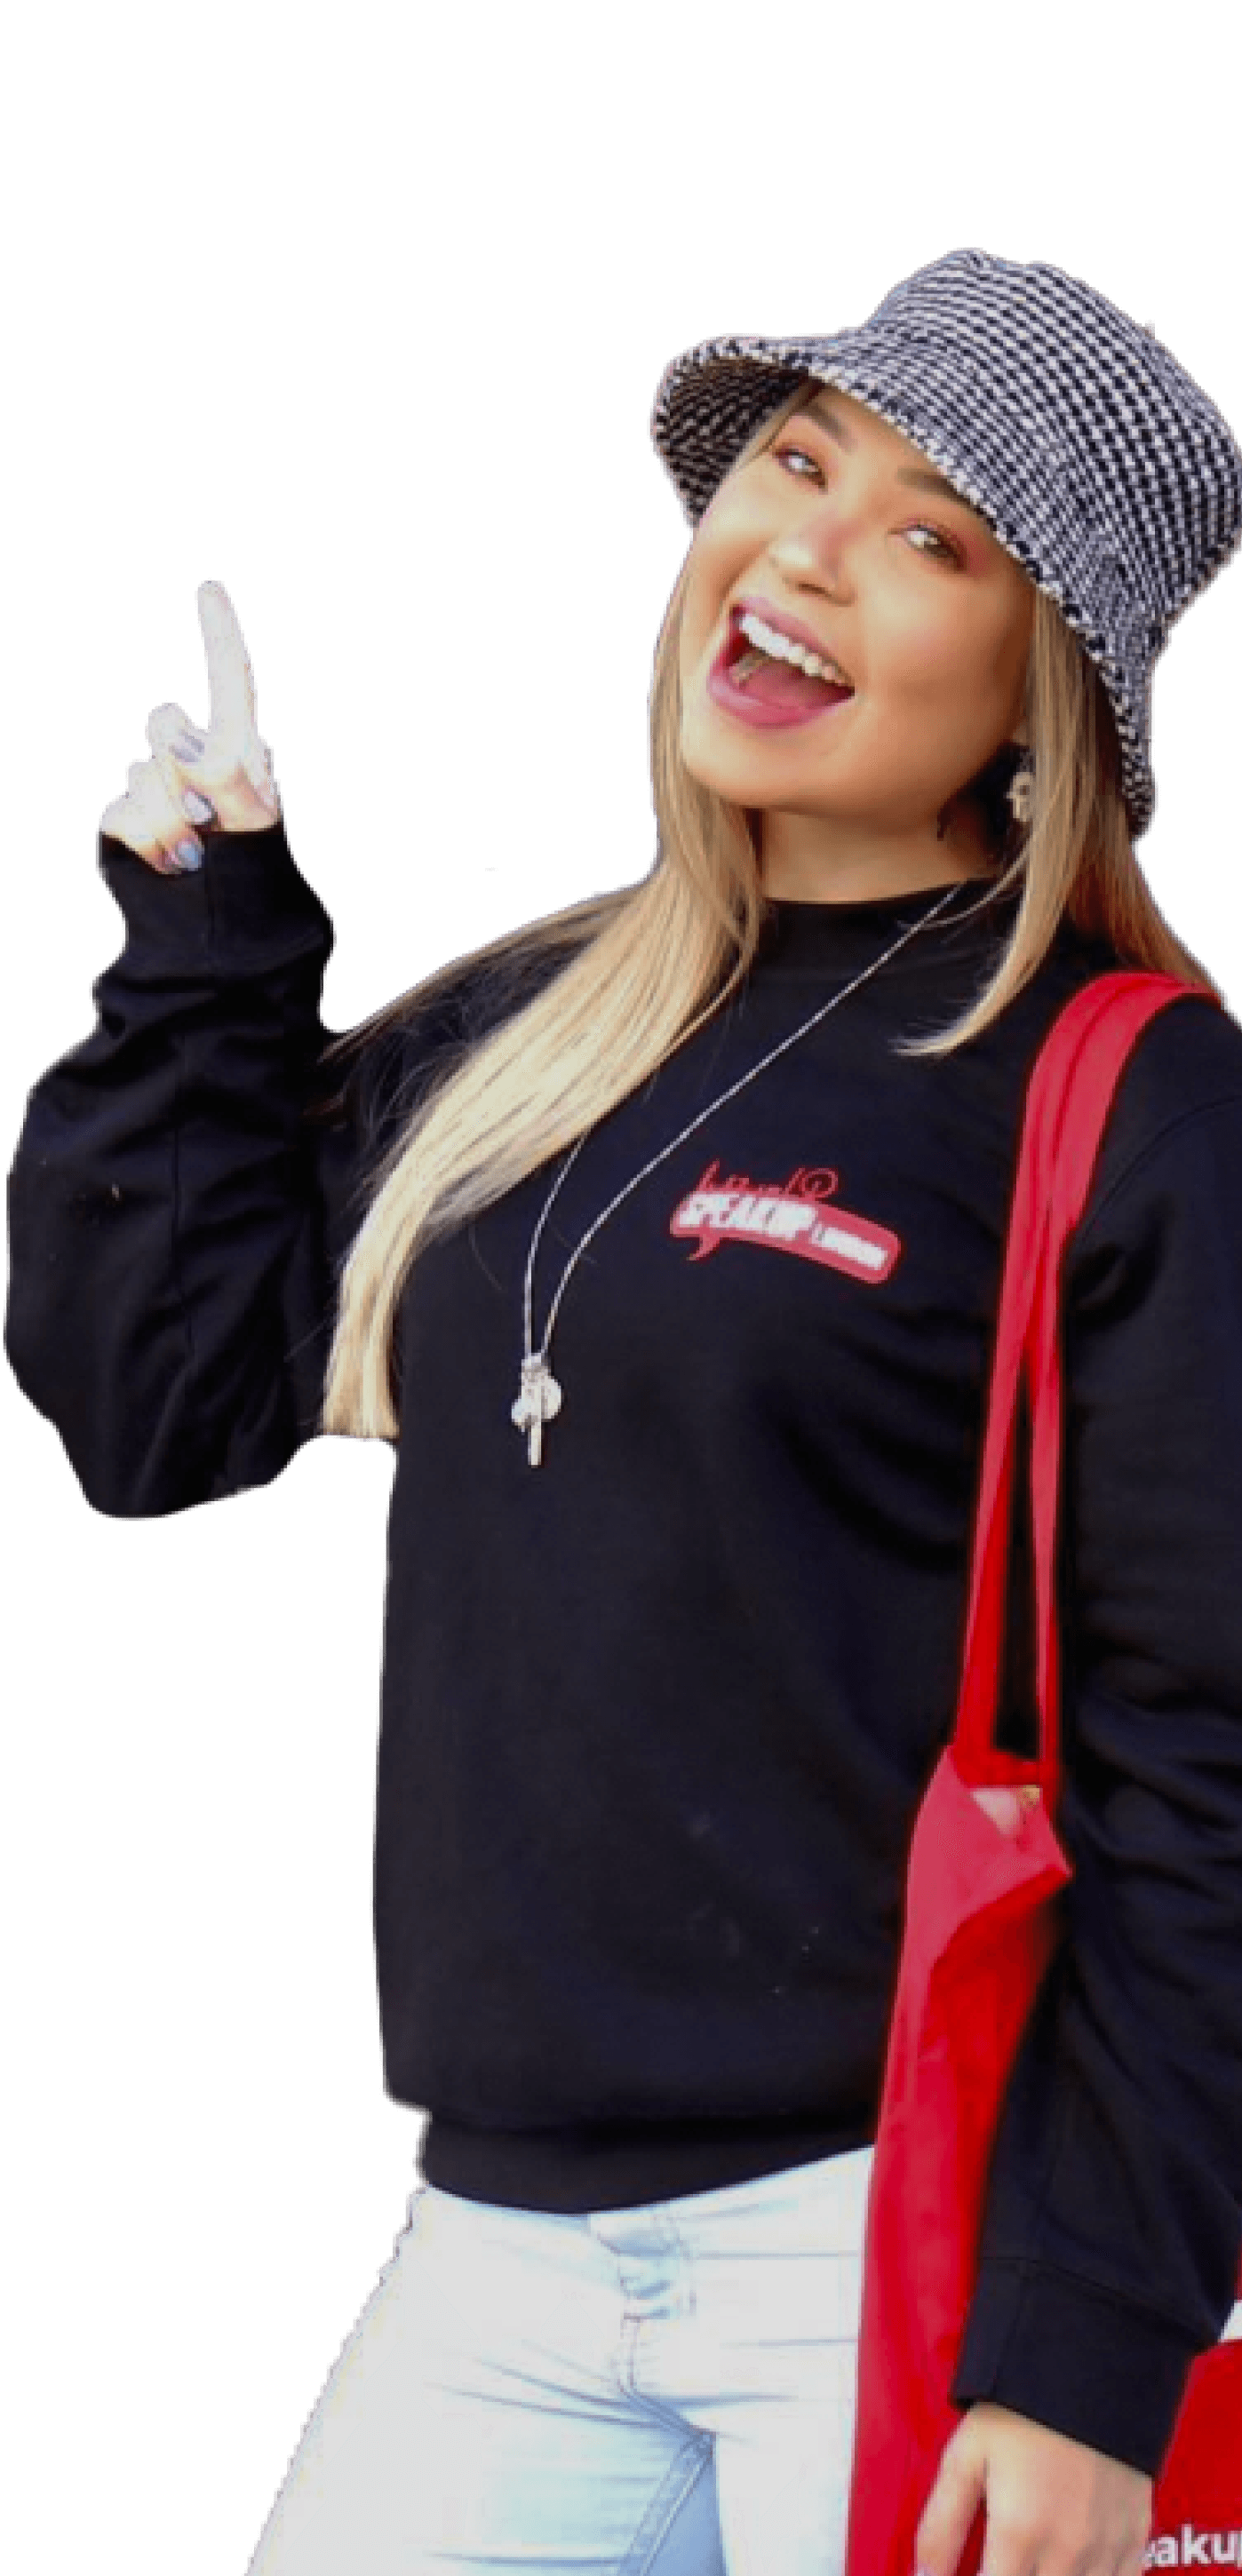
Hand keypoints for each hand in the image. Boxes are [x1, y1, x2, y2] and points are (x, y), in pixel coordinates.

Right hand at [99, 579, 280, 874]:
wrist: (223, 932)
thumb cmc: (251, 872)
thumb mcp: (251, 820)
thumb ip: (219, 770)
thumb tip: (168, 730)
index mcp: (237, 748)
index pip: (230, 680)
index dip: (220, 635)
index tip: (212, 589)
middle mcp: (192, 758)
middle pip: (164, 728)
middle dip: (183, 771)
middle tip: (211, 818)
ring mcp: (156, 787)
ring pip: (142, 778)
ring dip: (172, 824)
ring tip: (199, 857)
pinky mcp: (128, 820)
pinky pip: (124, 815)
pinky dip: (149, 844)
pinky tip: (171, 867)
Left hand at [915, 2399, 1153, 2575]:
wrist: (1089, 2364)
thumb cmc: (1018, 2411)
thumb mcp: (965, 2457)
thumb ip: (940, 2527)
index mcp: (1019, 2534)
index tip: (976, 2573)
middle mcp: (1067, 2554)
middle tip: (1002, 2562)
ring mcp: (1107, 2551)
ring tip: (1030, 2565)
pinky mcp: (1135, 2539)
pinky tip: (1070, 2569)